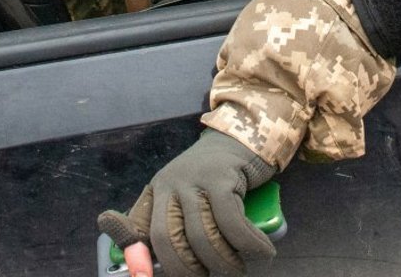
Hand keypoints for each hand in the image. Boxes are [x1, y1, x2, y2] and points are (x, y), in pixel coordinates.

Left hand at [98, 130, 277, 276]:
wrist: (243, 138)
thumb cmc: (214, 174)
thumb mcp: (186, 194)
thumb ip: (171, 222)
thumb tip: (153, 264)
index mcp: (157, 191)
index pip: (139, 228)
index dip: (138, 256)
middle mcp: (170, 183)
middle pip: (169, 239)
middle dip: (189, 269)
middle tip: (207, 276)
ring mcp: (195, 179)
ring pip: (203, 236)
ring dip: (223, 262)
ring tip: (237, 269)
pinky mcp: (222, 178)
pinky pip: (232, 224)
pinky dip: (249, 244)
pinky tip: (262, 251)